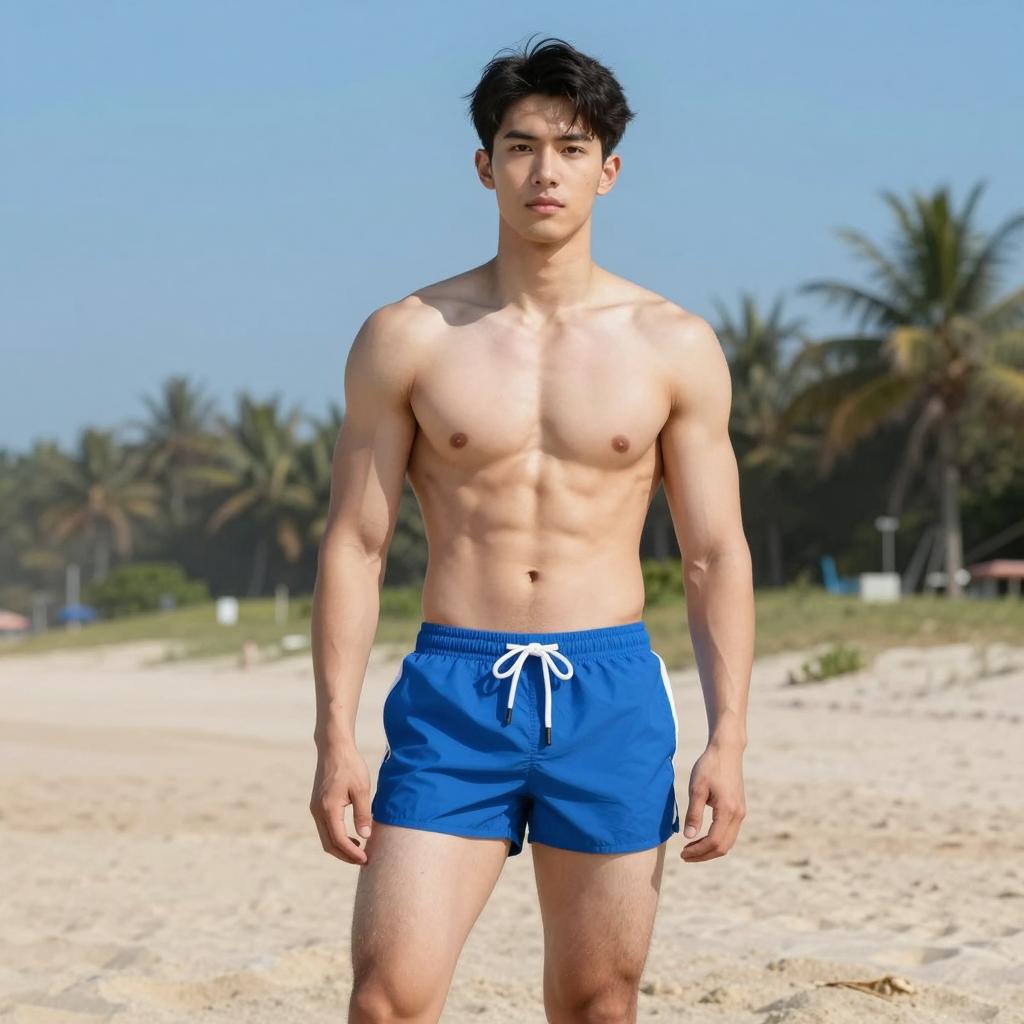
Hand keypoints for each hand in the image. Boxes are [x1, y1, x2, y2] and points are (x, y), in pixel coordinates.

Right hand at [309, 743, 373, 864]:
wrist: (334, 748)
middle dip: (345, 856)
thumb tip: (365, 836)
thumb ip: (363, 814)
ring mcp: (315, 809)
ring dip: (341, 848)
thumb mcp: (361, 789)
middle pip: (329, 845)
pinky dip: (336, 837)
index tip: (366, 859)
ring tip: (360, 850)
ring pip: (325, 838)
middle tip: (364, 860)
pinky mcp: (317, 805)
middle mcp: (317, 811)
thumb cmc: (350, 766)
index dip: (352, 853)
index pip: (339, 840)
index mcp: (328, 809)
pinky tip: (352, 836)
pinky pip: (325, 828)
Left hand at [680, 740, 745, 861]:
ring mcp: (741, 812)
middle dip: (704, 855)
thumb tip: (689, 836)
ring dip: (710, 849)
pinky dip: (717, 840)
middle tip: (684, 856)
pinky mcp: (739, 809)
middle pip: (723, 847)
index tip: (683, 854)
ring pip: (728, 842)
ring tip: (691, 849)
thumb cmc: (709, 766)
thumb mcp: (697, 788)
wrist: (726, 750)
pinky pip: (730, 833)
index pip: (714, 841)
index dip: (698, 851)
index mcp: (727, 810)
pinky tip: (702, 838)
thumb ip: (694, 814)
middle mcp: (738, 814)